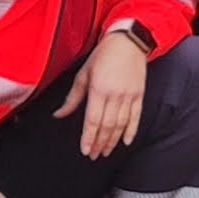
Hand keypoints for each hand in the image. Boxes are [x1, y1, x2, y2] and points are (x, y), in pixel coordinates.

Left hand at [61, 28, 151, 159]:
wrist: (128, 42)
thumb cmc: (103, 56)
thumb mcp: (83, 74)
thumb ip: (72, 98)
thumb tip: (59, 114)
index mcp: (99, 90)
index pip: (93, 120)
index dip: (89, 138)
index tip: (85, 150)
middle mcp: (115, 95)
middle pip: (107, 126)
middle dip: (100, 143)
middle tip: (94, 155)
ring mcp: (129, 96)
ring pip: (121, 124)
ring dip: (113, 140)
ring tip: (106, 152)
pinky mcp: (139, 94)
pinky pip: (136, 116)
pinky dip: (131, 130)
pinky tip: (126, 141)